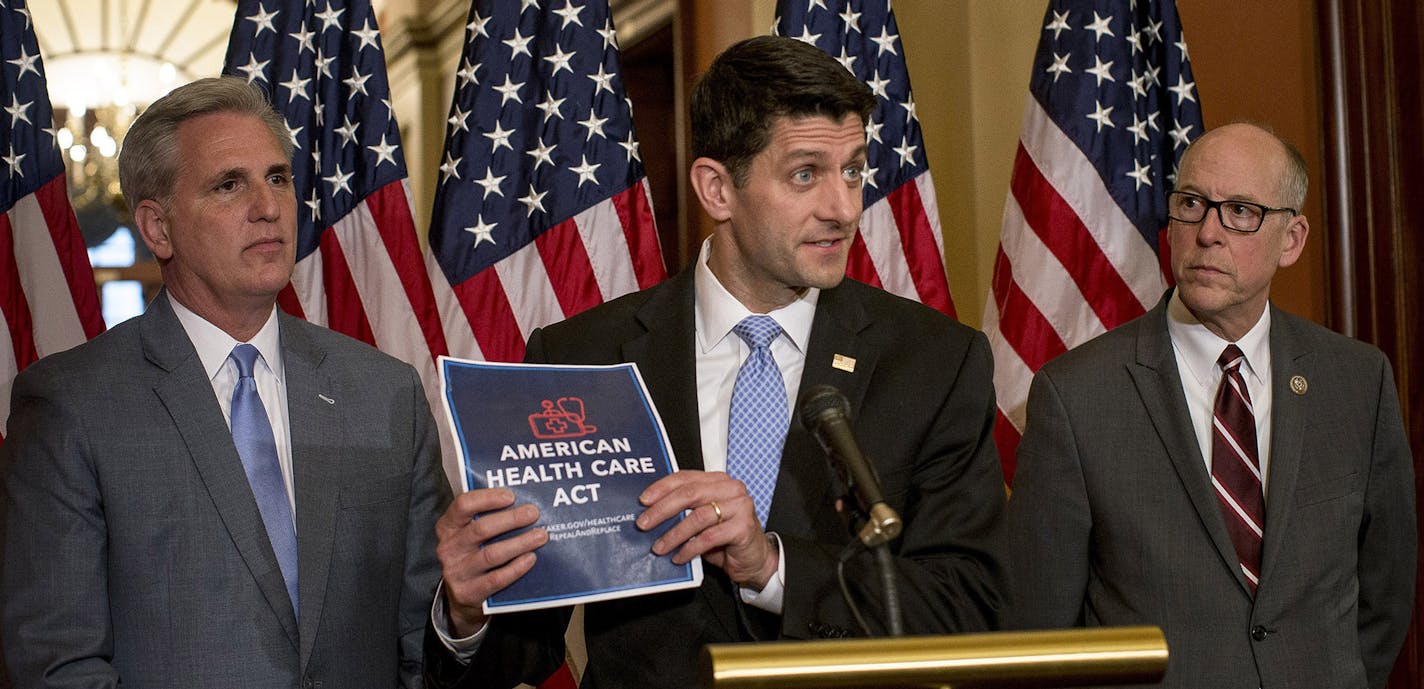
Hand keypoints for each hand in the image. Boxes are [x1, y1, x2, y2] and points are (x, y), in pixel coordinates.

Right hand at [435, 488, 546, 636]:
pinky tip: (531, 558)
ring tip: (540, 536)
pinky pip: (496, 578)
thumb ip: (487, 518)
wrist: (462, 596)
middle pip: (481, 528)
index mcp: (447, 527)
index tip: (511, 496)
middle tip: (533, 514)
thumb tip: (522, 504)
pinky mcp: (468, 592)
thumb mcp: (470, 534)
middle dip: (511, 519)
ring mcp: (457, 572)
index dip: (488, 498)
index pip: (463, 505)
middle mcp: (448, 548)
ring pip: (491, 554)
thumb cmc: (473, 555)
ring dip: (519, 543)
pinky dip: (516, 567)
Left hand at [636, 470, 777, 589]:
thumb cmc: (725, 538)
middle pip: (690, 493)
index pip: (685, 477)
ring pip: (698, 516)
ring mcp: (740, 506)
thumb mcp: (701, 520)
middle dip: (662, 509)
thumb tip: (650, 513)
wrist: (754, 559)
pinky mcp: (744, 526)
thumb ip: (683, 511)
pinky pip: (710, 536)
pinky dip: (690, 547)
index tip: (644, 501)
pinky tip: (679, 556)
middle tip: (644, 523)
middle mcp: (731, 489)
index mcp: (718, 481)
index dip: (662, 488)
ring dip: (674, 534)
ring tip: (660, 547)